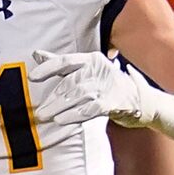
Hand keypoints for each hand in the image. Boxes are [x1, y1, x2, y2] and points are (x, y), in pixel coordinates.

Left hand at [29, 49, 160, 130]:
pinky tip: (62, 120)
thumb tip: (36, 54)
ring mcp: (107, 85)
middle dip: (53, 98)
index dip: (48, 68)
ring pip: (79, 96)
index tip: (32, 77)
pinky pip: (90, 109)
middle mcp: (99, 69)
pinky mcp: (114, 102)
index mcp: (91, 59)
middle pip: (70, 82)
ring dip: (60, 108)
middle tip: (40, 110)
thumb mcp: (85, 70)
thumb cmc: (107, 84)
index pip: (66, 61)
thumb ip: (61, 64)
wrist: (141, 100)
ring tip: (47, 117)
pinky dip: (75, 115)